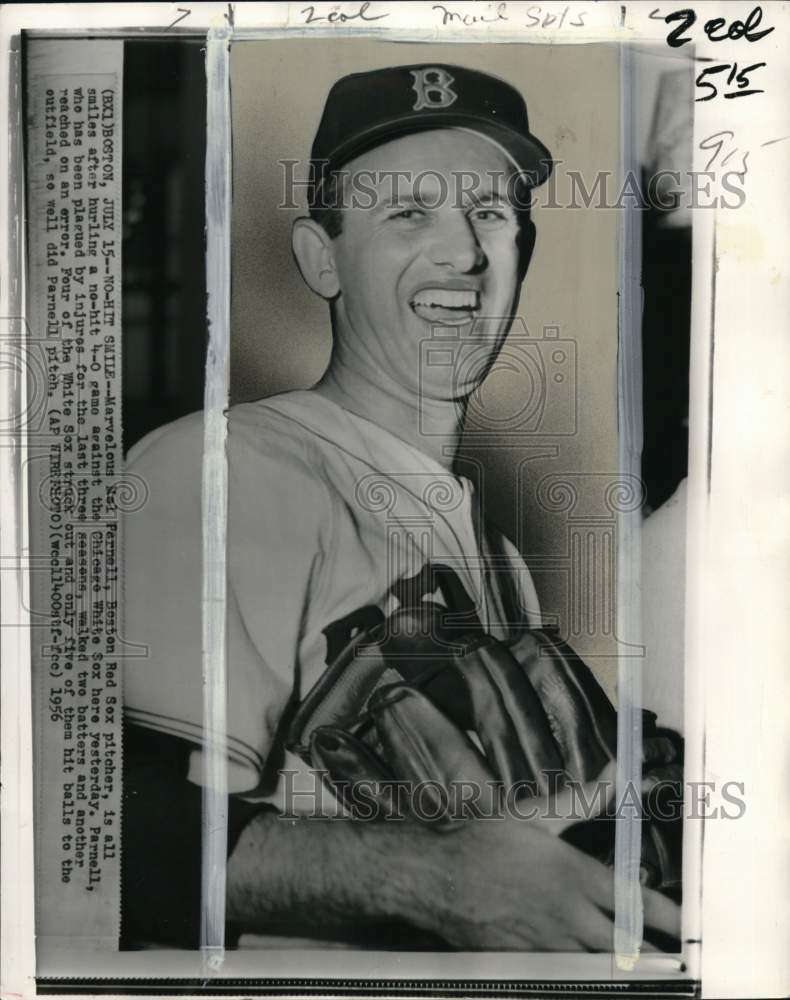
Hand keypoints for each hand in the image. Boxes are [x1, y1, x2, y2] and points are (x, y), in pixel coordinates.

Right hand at [413, 811, 680, 951]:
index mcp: (575, 876)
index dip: (667, 918)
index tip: (686, 924)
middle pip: (625, 945)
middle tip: (670, 951)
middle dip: (650, 949)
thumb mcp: (535, 815)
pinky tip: (582, 956)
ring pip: (598, 962)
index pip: (636, 903)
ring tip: (633, 954)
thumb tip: (617, 779)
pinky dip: (579, 964)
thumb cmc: (482, 840)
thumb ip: (583, 801)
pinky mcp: (526, 961)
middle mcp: (568, 915)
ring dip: (615, 958)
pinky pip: (564, 968)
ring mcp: (547, 943)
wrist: (435, 875)